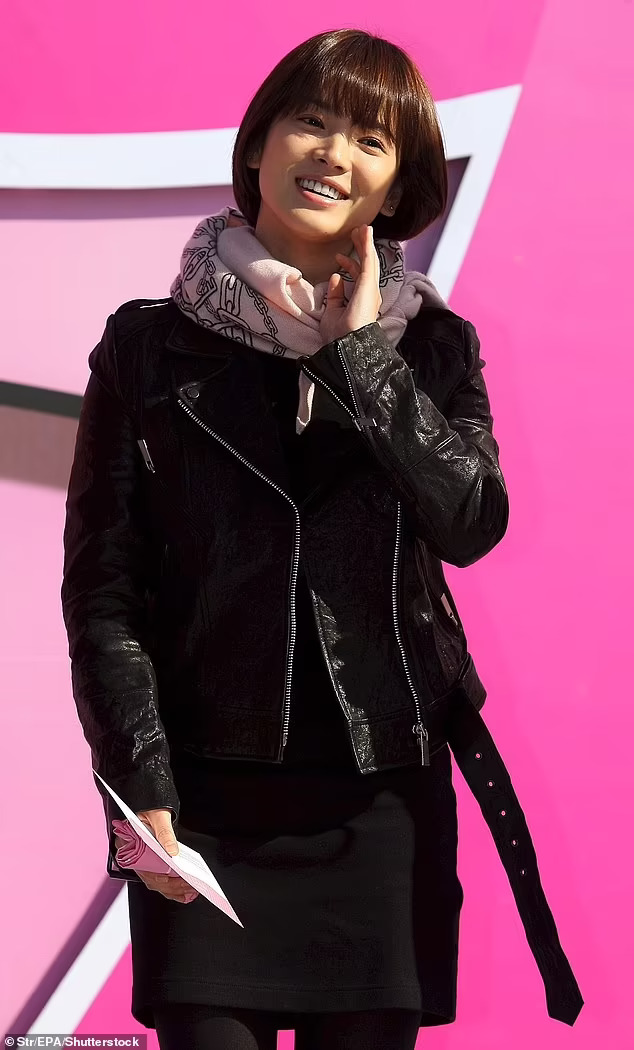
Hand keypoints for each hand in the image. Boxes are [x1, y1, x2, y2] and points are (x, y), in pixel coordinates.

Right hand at [114, 807, 198, 903]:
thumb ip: (164, 833)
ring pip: (156, 881)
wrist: (152, 804)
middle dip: (170, 886)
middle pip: (150, 878)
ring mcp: (142, 861)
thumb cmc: (151, 808)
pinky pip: (161, 877)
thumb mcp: (158, 816)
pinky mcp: (152, 862)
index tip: (170, 880)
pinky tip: (184, 888)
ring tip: (189, 891)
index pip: (141, 867)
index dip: (156, 877)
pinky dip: (172, 885)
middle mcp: (133, 856)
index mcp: (128, 845)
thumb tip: (172, 851)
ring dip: (173, 889)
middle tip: (188, 886)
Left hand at [319, 225, 381, 344]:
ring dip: (365, 242)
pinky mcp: (368, 284)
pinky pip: (369, 259)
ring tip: (362, 228)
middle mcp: (369, 294)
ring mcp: (370, 288)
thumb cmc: (339, 336)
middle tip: (355, 233)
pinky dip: (367, 244)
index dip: (349, 265)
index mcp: (361, 301)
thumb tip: (335, 277)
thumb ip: (335, 295)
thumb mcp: (332, 312)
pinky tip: (366, 231)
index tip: (338, 258)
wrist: (346, 344)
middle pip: (366, 265)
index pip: (357, 278)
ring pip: (369, 260)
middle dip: (360, 248)